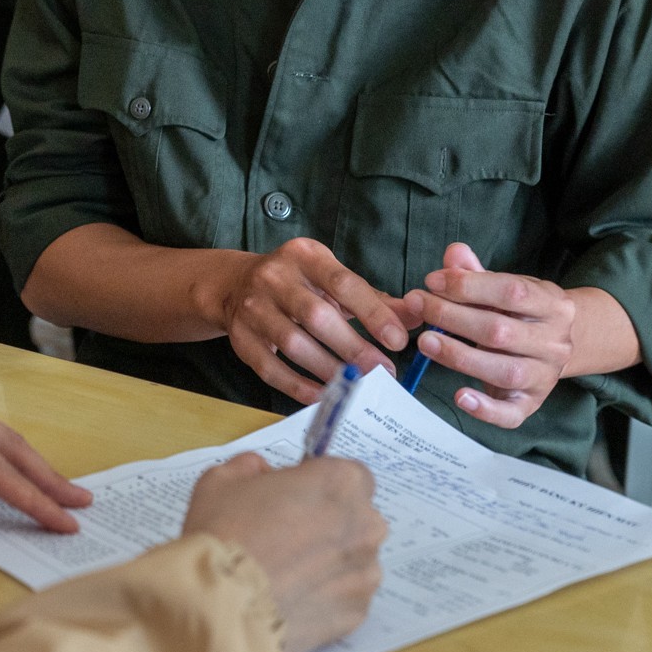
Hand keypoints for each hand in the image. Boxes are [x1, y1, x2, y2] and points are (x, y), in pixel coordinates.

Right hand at [181, 452, 384, 651]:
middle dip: (329, 523)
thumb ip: (249, 467)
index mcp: (339, 482)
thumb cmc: (224, 537)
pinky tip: (292, 596)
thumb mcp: (222, 481)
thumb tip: (257, 470)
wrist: (222, 605)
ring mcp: (364, 571)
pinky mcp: (357, 612)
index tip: (299, 497)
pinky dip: (326, 595)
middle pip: (356, 517)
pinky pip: (347, 596)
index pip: (351, 475)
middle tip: (288, 534)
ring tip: (287, 572)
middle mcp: (363, 524)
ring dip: (329, 561)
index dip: (322, 485)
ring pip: (353, 559)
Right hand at [216, 238, 411, 404]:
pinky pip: (271, 368)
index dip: (372, 312)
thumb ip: (374, 299)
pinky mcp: (240, 338)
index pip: (342, 282)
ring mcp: (252, 308)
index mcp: (304, 256)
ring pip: (292, 343)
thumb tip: (417, 317)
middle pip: (315, 315)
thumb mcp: (331, 279)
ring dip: (329, 369)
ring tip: (357, 385)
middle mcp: (274, 277)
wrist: (234, 285)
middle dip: (353, 347)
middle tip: (383, 371)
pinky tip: (324, 395)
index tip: (398, 340)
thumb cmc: (297, 284)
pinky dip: (298, 386)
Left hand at [403, 244, 576, 429]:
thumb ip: (477, 272)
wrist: (556, 346)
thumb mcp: (506, 285)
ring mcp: (545, 376)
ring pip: (505, 371)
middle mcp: (555, 343)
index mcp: (553, 305)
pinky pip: (511, 414)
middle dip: (452, 317)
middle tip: (417, 304)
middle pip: (501, 332)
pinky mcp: (531, 404)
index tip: (431, 281)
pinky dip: (485, 408)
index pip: (512, 292)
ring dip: (459, 356)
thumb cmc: (521, 311)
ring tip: (424, 341)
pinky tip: (459, 395)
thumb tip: (454, 253)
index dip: (469, 285)